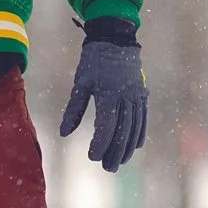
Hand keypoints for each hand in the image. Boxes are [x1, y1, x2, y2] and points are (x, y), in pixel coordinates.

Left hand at [59, 31, 147, 170]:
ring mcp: (137, 96)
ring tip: (119, 162)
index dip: (100, 144)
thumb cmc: (93, 61)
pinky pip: (143, 118)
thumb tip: (64, 133)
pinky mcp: (142, 94)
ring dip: (127, 147)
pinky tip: (135, 146)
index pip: (106, 126)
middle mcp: (126, 97)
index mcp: (108, 94)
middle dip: (114, 152)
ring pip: (134, 128)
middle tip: (107, 168)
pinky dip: (139, 133)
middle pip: (123, 131)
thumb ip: (73, 110)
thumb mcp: (80, 83)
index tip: (92, 157)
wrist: (116, 39)